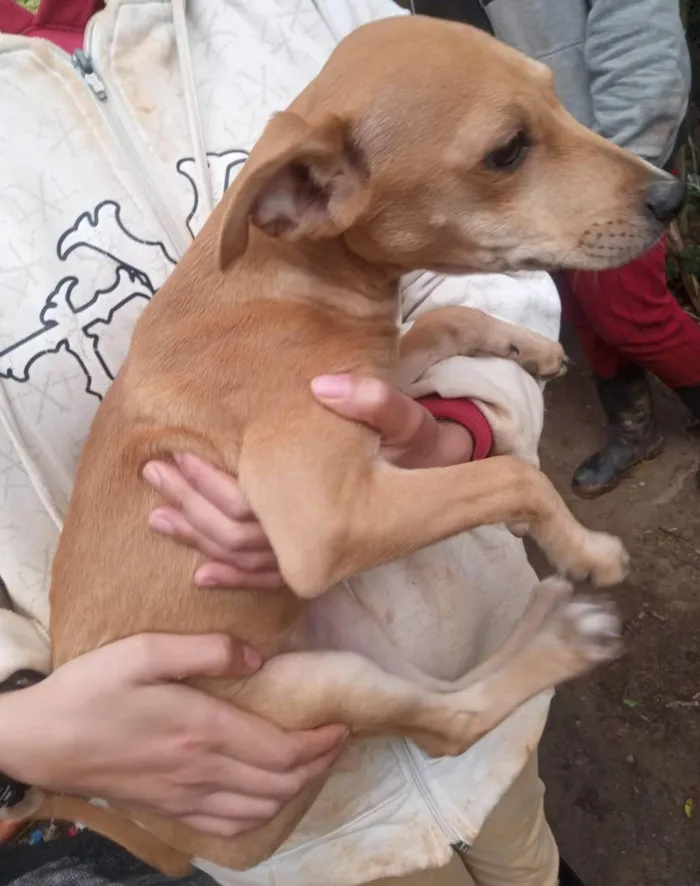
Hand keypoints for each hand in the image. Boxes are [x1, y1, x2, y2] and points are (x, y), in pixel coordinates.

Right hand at [0, 634, 345, 836]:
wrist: (41, 740)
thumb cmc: (92, 689)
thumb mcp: (145, 651)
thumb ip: (205, 650)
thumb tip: (257, 657)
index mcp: (202, 730)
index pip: (283, 751)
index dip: (321, 743)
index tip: (343, 724)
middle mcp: (202, 771)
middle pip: (281, 783)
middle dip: (319, 764)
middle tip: (338, 740)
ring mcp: (186, 796)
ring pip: (261, 808)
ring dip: (296, 788)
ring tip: (311, 761)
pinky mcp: (170, 808)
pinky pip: (230, 824)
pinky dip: (262, 811)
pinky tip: (267, 792)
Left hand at [143, 376, 472, 588]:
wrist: (450, 491)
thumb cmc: (424, 455)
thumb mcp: (410, 423)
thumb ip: (374, 402)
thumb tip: (323, 383)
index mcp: (330, 522)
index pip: (247, 510)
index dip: (205, 484)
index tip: (174, 455)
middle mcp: (318, 555)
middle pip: (234, 535)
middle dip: (188, 504)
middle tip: (152, 472)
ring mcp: (317, 565)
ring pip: (243, 560)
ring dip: (197, 536)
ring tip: (157, 513)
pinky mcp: (318, 567)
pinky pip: (266, 581)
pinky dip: (230, 576)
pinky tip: (201, 572)